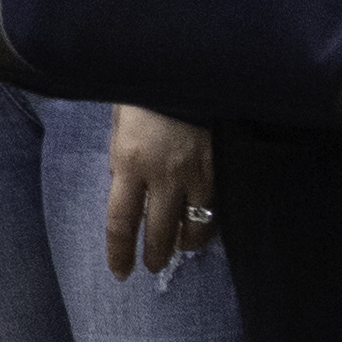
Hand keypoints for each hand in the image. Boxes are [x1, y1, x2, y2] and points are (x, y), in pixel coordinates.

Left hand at [105, 104, 220, 281]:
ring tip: (180, 248)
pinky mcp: (222, 169)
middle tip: (152, 265)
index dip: (120, 252)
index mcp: (128, 162)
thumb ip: (123, 161)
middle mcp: (162, 175)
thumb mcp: (120, 126)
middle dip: (154, 255)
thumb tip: (128, 192)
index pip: (120, 221)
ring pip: (194, 227)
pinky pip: (217, 208)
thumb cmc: (143, 95)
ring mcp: (196, 174)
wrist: (184, 69)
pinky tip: (205, 228)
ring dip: (185, 244)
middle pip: (158, 232)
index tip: (121, 272)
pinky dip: (210, 223)